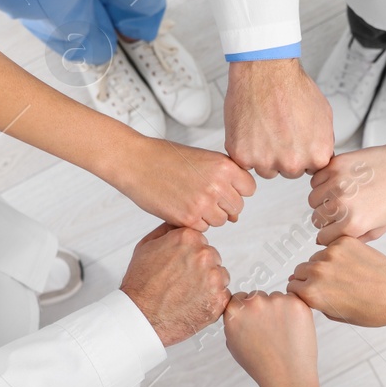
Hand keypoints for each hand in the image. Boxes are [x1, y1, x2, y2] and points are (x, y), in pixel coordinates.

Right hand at [114, 138, 255, 230]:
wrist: (136, 162)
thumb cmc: (167, 158)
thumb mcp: (204, 159)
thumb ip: (225, 180)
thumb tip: (236, 215)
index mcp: (225, 166)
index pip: (249, 189)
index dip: (236, 189)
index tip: (222, 187)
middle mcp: (217, 185)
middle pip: (237, 207)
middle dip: (223, 204)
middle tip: (202, 194)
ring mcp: (203, 203)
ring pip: (221, 220)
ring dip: (209, 215)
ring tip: (191, 199)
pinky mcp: (187, 218)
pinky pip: (203, 228)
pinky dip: (194, 222)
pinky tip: (181, 206)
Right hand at [120, 224, 231, 345]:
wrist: (141, 316)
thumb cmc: (140, 285)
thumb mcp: (146, 247)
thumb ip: (167, 231)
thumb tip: (178, 223)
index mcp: (189, 239)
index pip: (201, 241)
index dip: (189, 254)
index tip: (181, 266)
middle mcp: (204, 255)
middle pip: (212, 258)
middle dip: (201, 268)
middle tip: (182, 282)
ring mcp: (213, 278)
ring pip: (220, 276)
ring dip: (209, 284)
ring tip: (188, 293)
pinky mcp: (219, 300)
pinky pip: (223, 296)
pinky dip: (212, 300)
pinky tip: (194, 303)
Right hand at [223, 291, 318, 386]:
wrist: (288, 378)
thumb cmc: (262, 365)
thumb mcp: (234, 345)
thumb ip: (234, 323)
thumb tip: (238, 311)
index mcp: (234, 312)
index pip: (239, 298)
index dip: (248, 311)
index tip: (254, 321)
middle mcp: (253, 303)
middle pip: (258, 296)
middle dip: (263, 309)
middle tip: (271, 331)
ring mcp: (275, 301)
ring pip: (277, 298)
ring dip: (280, 310)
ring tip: (283, 334)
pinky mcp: (296, 303)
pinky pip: (294, 300)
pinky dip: (295, 311)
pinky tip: (293, 329)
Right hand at [225, 58, 334, 178]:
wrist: (266, 70)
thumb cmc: (292, 86)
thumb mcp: (324, 115)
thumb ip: (323, 141)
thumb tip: (322, 156)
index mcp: (316, 156)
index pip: (312, 170)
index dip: (303, 154)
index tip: (296, 141)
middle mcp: (292, 163)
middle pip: (289, 172)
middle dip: (284, 155)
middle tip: (279, 130)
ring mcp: (266, 162)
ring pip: (266, 170)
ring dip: (264, 154)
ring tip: (265, 127)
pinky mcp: (242, 156)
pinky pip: (245, 162)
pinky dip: (246, 148)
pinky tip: (251, 129)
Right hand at [289, 239, 385, 327]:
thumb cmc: (371, 310)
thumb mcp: (336, 315)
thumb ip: (315, 301)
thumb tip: (301, 287)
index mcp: (312, 293)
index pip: (292, 287)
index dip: (302, 291)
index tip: (312, 292)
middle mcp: (317, 271)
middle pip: (301, 270)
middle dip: (310, 277)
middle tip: (330, 285)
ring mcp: (330, 254)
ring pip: (316, 257)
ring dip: (324, 264)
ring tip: (345, 275)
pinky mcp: (344, 242)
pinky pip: (331, 246)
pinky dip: (338, 253)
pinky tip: (353, 265)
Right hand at [310, 142, 385, 243]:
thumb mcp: (382, 228)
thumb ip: (355, 238)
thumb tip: (332, 241)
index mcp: (353, 224)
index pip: (323, 238)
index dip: (330, 234)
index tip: (334, 229)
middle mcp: (342, 205)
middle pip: (316, 219)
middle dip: (326, 218)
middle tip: (341, 210)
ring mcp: (337, 183)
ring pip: (312, 199)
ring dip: (322, 199)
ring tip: (340, 195)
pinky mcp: (336, 165)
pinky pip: (315, 179)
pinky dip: (322, 182)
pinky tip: (338, 182)